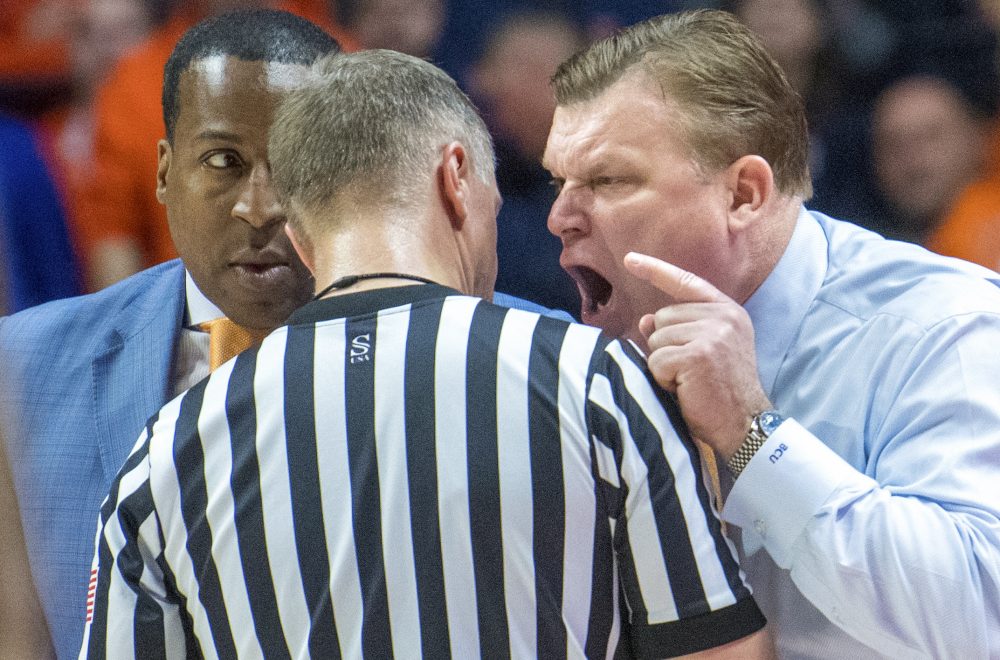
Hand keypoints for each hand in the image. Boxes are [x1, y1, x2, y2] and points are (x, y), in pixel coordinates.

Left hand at [623, 252, 771, 459]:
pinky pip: (656, 360)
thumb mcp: (704, 351)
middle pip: (661, 317)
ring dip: (663, 365)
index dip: (655, 270)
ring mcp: (712, 333)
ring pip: (656, 339)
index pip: (686, 282)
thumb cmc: (721, 390)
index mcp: (727, 311)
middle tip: (689, 371)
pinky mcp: (699, 354)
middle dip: (665, 346)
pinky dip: (662, 378)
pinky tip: (685, 389)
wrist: (745, 423)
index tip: (629, 259)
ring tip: (689, 380)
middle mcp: (723, 316)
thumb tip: (645, 319)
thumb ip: (678, 330)